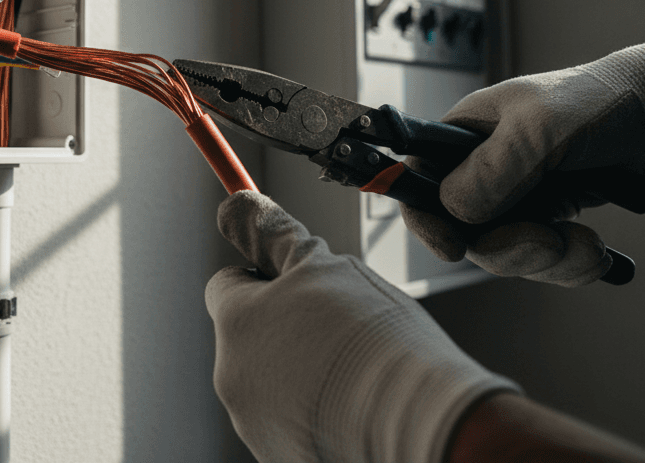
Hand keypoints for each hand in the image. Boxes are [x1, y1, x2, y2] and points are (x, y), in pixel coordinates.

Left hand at [206, 191, 518, 462]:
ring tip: (355, 365)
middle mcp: (233, 377)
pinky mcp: (283, 455)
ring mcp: (256, 423)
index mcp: (236, 324)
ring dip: (302, 367)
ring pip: (272, 378)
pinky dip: (318, 409)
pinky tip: (356, 401)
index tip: (297, 276)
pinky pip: (293, 419)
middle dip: (286, 323)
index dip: (265, 273)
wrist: (416, 420)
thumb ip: (274, 236)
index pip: (228, 283)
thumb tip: (236, 207)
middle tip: (338, 322)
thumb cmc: (374, 342)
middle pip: (250, 334)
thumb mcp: (322, 266)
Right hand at [403, 36, 644, 285]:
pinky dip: (571, 265)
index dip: (425, 219)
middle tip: (551, 241)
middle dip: (510, 247)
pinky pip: (543, 259)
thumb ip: (496, 166)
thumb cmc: (596, 101)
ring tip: (591, 246)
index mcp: (463, 135)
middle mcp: (481, 168)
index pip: (419, 181)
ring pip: (507, 252)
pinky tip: (600, 254)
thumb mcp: (541, 127)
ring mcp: (514, 197)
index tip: (451, 248)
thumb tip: (455, 209)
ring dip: (550, 260)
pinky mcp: (546, 217)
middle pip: (466, 231)